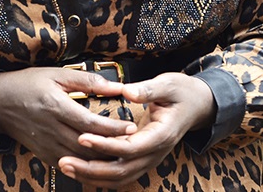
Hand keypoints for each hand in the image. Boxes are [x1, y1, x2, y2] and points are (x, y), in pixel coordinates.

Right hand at [0, 67, 136, 164]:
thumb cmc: (28, 84)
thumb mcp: (56, 74)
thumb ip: (87, 81)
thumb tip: (115, 86)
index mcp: (56, 106)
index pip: (90, 123)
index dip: (113, 127)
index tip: (131, 127)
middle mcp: (52, 129)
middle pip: (89, 145)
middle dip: (113, 147)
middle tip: (134, 144)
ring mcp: (48, 145)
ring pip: (82, 159)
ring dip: (103, 159)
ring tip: (123, 154)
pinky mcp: (45, 155)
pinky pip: (71, 166)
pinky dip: (88, 167)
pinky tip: (102, 162)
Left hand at [56, 73, 214, 189]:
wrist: (197, 106)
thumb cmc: (182, 92)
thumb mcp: (169, 84)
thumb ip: (148, 89)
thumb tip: (127, 91)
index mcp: (161, 136)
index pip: (130, 148)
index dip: (106, 145)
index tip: (82, 137)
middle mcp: (155, 153)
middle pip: (122, 171)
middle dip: (91, 168)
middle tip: (64, 161)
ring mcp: (149, 159)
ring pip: (119, 178)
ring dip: (91, 175)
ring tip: (65, 166)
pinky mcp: (141, 159)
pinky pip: (120, 174)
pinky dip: (99, 175)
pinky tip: (79, 169)